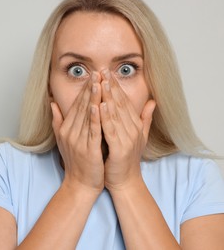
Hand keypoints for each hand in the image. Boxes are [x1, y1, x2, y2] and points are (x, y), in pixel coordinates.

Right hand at [51, 78, 103, 191]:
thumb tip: (51, 103)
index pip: (76, 105)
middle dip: (90, 88)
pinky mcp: (87, 149)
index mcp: (66, 128)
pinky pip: (92, 130)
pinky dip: (94, 117)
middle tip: (97, 71)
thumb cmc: (75, 162)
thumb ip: (57, 120)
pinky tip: (97, 105)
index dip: (85, 89)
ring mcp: (78, 140)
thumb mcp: (62, 139)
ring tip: (99, 81)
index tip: (93, 75)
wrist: (80, 184)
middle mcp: (70, 132)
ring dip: (93, 97)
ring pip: (87, 115)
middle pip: (81, 106)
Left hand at [99, 70, 155, 189]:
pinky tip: (100, 106)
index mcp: (134, 125)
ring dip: (108, 97)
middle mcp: (133, 129)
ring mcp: (128, 138)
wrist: (125, 181)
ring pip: (116, 114)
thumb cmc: (126, 158)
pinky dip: (105, 118)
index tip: (106, 72)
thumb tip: (153, 101)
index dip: (116, 87)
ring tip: (101, 82)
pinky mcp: (121, 148)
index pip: (124, 102)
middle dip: (111, 86)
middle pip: (120, 104)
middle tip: (102, 70)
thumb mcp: (137, 136)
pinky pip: (111, 130)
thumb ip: (144, 118)